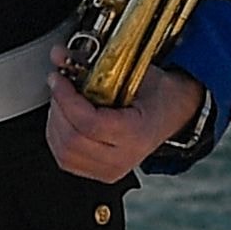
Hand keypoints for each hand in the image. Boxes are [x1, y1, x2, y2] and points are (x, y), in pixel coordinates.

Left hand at [49, 68, 203, 183]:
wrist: (174, 112)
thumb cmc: (160, 93)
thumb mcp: (135, 71)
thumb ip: (94, 63)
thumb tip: (60, 55)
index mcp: (136, 134)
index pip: (89, 124)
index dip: (66, 100)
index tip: (58, 79)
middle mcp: (123, 158)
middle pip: (72, 140)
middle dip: (58, 108)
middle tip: (59, 85)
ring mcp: (111, 170)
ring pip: (65, 154)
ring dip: (56, 123)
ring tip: (62, 101)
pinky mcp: (101, 173)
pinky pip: (67, 161)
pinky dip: (58, 137)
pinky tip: (65, 119)